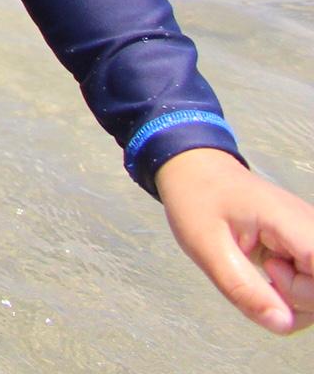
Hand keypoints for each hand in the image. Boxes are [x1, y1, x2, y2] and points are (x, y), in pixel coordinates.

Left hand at [158, 146, 313, 333]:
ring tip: (261, 272)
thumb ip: (243, 288)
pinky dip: (291, 295)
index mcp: (293, 221)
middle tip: (260, 274)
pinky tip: (269, 277)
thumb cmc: (197, 201)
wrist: (195, 173)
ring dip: (293, 300)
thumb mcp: (205, 246)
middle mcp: (313, 230)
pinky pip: (313, 289)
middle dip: (296, 300)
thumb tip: (283, 325)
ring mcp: (313, 241)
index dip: (306, 291)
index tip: (272, 275)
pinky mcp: (309, 251)